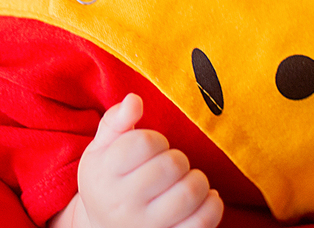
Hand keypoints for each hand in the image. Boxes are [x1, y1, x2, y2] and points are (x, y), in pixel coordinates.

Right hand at [76, 94, 222, 227]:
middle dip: (177, 158)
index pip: (144, 143)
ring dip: (197, 179)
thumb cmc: (107, 180)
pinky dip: (213, 204)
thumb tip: (135, 99)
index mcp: (103, 174)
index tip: (151, 148)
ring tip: (187, 179)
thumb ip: (116, 121)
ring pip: (190, 192)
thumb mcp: (100, 150)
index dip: (155, 139)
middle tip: (170, 164)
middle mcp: (123, 203)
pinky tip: (205, 197)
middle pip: (171, 165)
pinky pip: (203, 222)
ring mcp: (147, 227)